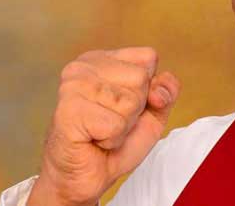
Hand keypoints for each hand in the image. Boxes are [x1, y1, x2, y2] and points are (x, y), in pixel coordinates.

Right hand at [27, 47, 179, 205]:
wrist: (86, 177)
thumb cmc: (115, 141)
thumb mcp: (152, 113)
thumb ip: (166, 92)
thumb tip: (159, 90)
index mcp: (101, 58)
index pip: (148, 58)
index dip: (148, 88)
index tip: (125, 106)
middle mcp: (82, 66)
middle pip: (140, 79)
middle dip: (134, 110)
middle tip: (111, 122)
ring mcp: (72, 86)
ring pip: (129, 102)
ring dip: (122, 127)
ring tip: (101, 131)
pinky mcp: (68, 111)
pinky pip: (114, 125)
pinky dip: (111, 139)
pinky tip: (93, 139)